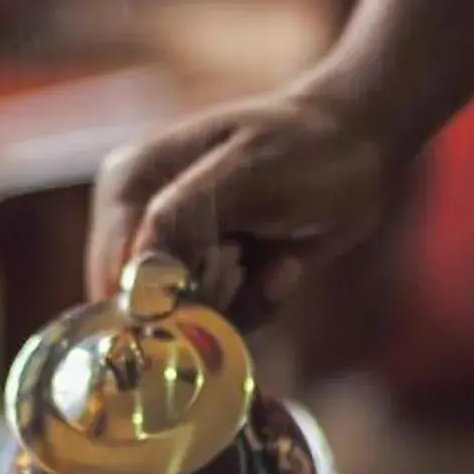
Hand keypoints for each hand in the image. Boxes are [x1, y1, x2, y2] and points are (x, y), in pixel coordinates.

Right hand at [85, 86, 393, 325]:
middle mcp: (137, 223)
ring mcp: (172, 256)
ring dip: (239, 306)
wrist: (360, 148)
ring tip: (274, 257)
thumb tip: (136, 279)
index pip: (113, 273)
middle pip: (143, 309)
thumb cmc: (305, 147)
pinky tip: (284, 265)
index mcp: (128, 185)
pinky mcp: (207, 279)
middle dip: (206, 303)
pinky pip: (218, 325)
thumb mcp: (245, 170)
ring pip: (183, 326)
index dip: (159, 300)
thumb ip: (181, 217)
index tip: (220, 279)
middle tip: (246, 263)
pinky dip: (258, 306)